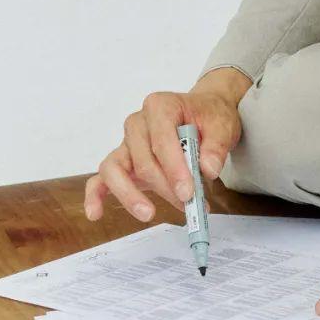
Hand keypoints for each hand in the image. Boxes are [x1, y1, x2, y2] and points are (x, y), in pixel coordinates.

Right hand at [83, 70, 250, 222]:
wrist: (204, 113)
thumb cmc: (209, 117)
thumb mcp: (223, 126)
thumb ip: (216, 147)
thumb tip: (207, 170)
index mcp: (160, 106)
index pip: (162, 140)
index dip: (174, 169)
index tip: (189, 193)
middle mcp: (138, 123)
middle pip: (143, 160)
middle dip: (164, 186)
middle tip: (187, 204)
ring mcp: (126, 143)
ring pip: (115, 169)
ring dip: (130, 194)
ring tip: (148, 214)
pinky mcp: (122, 161)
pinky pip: (101, 178)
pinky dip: (95, 195)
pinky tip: (96, 213)